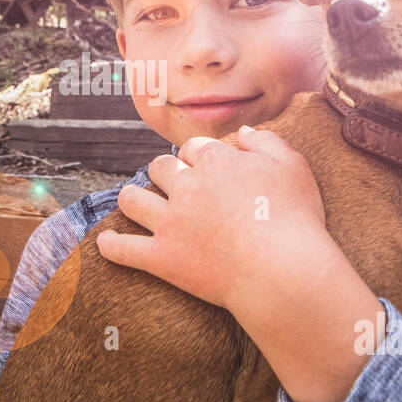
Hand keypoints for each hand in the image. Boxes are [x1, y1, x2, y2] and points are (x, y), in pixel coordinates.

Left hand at [95, 124, 327, 316]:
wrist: (283, 270)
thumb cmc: (295, 218)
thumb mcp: (293, 166)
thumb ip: (267, 142)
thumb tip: (243, 131)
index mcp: (216, 161)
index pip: (194, 148)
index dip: (197, 156)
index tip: (203, 166)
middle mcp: (187, 186)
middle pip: (160, 167)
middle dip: (163, 172)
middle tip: (170, 184)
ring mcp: (171, 222)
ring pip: (133, 200)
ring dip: (131, 197)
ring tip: (131, 200)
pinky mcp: (163, 258)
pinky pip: (124, 249)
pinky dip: (112, 246)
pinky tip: (105, 243)